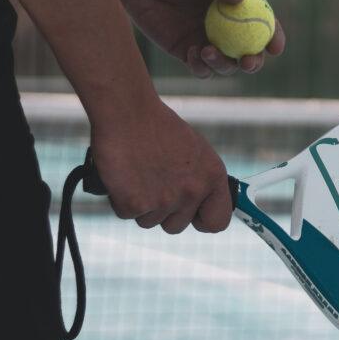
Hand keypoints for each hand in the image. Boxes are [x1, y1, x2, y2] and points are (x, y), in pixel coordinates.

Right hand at [91, 99, 231, 233]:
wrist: (128, 112)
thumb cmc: (159, 128)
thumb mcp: (196, 152)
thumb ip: (201, 180)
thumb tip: (200, 204)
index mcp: (213, 177)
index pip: (218, 221)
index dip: (202, 220)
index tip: (192, 215)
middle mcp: (193, 191)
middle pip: (177, 226)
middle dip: (163, 212)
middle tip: (153, 184)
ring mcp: (165, 200)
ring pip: (149, 222)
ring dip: (141, 204)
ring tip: (139, 175)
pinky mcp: (136, 203)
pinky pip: (126, 214)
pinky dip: (120, 199)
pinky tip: (124, 177)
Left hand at [118, 0, 285, 76]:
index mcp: (238, 9)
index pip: (264, 25)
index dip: (274, 38)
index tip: (275, 47)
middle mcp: (228, 29)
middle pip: (250, 53)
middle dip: (254, 62)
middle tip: (247, 61)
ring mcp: (209, 43)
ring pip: (226, 66)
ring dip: (223, 65)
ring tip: (207, 51)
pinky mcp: (188, 54)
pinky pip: (201, 69)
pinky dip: (201, 66)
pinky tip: (192, 53)